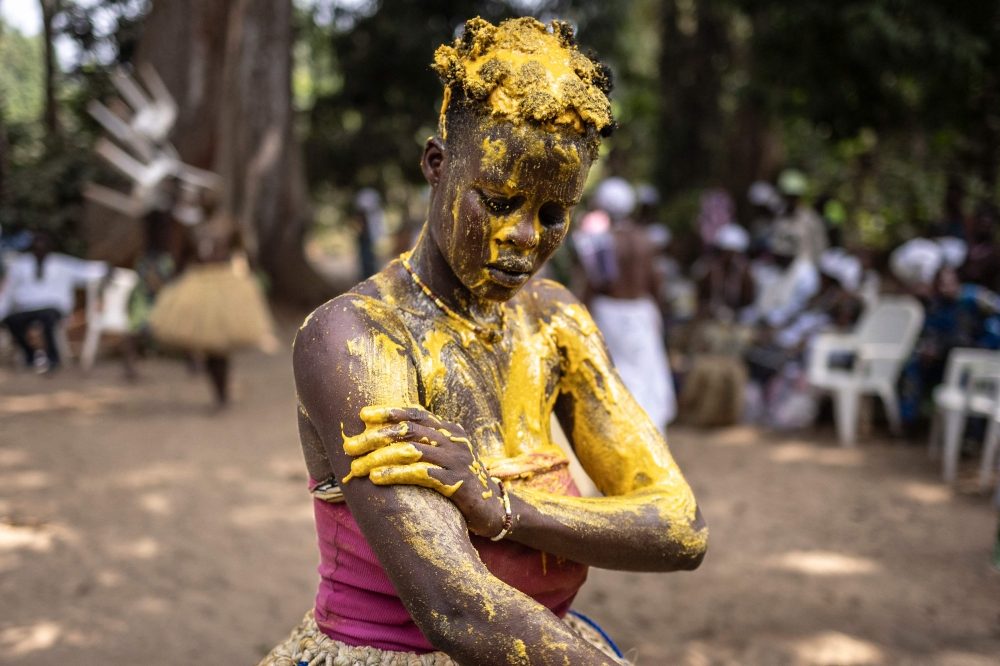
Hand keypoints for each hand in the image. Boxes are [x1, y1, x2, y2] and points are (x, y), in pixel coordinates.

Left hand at [342, 405, 505, 537]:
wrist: (496, 511)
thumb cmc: (463, 484)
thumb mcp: (447, 458)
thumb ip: (426, 446)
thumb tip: (387, 439)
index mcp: (451, 431)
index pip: (417, 413)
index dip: (390, 412)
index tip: (363, 415)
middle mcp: (454, 441)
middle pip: (409, 431)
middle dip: (376, 437)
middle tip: (350, 446)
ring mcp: (457, 461)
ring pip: (411, 451)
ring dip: (379, 458)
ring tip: (357, 467)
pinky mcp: (457, 483)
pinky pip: (421, 474)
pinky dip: (396, 473)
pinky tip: (377, 477)